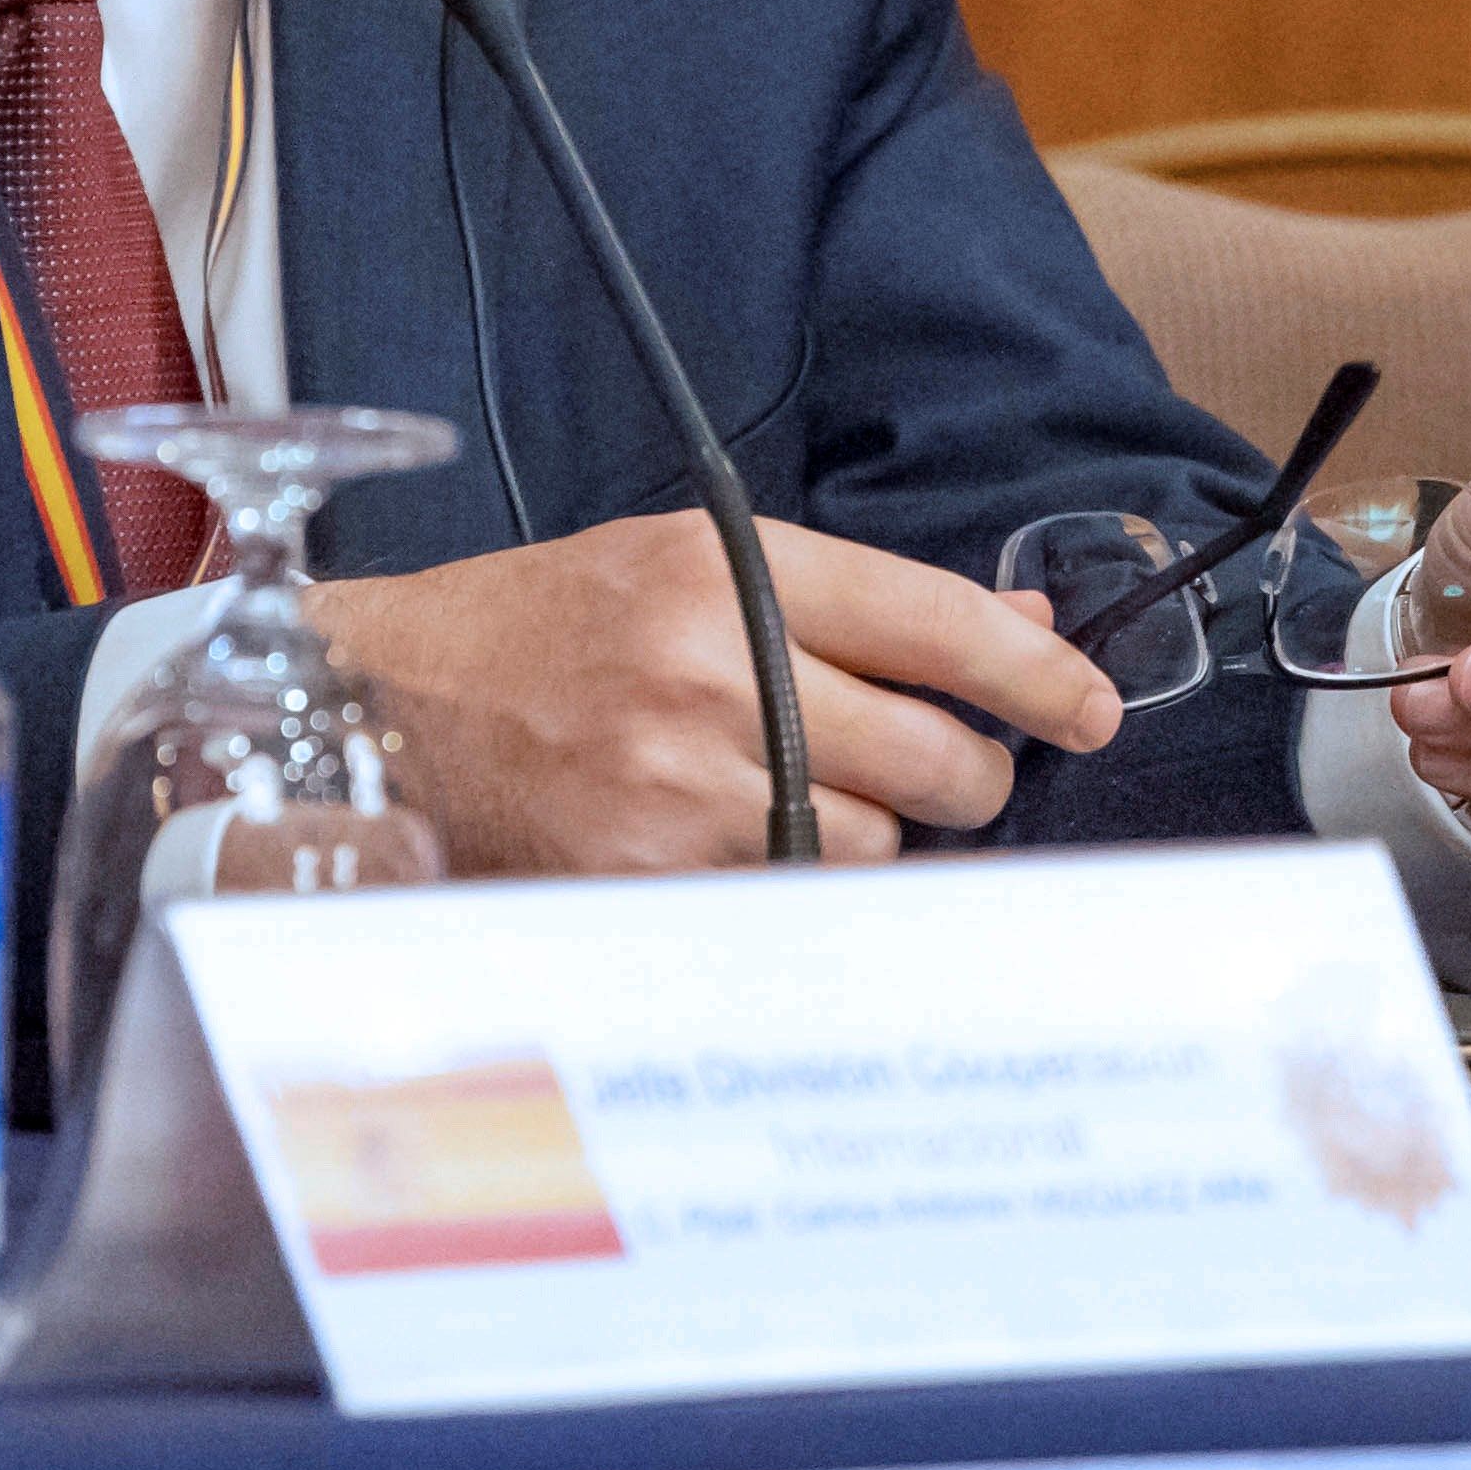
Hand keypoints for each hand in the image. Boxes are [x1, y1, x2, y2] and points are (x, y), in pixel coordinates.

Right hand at [315, 518, 1125, 870]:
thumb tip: (1011, 636)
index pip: (939, 622)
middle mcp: (715, 669)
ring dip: (871, 838)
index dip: (1038, 675)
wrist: (379, 707)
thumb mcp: (685, 565)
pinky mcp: (646, 878)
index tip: (1091, 708)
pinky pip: (790, 904)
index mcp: (730, 568)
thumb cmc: (539, 629)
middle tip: (948, 775)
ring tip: (795, 803)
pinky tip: (739, 853)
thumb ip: (844, 601)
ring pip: (875, 844)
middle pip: (934, 755)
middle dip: (967, 776)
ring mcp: (682, 784)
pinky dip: (792, 890)